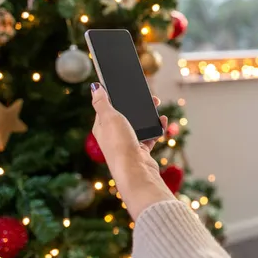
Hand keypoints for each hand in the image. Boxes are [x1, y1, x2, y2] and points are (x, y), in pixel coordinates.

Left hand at [90, 82, 174, 219]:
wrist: (135, 171)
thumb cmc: (120, 144)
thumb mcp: (109, 117)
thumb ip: (102, 102)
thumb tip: (95, 88)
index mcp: (102, 127)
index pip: (107, 107)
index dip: (116, 96)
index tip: (126, 87)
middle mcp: (114, 135)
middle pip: (125, 114)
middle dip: (136, 104)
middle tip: (148, 95)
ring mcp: (128, 143)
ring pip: (139, 124)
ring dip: (148, 114)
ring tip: (157, 105)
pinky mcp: (141, 150)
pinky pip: (150, 134)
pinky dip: (157, 127)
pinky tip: (161, 121)